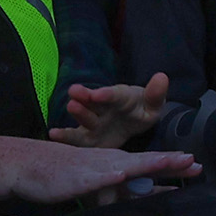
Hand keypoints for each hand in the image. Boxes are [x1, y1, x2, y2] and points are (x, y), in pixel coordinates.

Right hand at [0, 142, 199, 204]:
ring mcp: (97, 168)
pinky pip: (98, 177)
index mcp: (116, 165)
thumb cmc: (60, 175)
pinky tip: (122, 174)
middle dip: (172, 163)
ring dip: (153, 163)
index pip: (150, 166)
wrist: (27, 165)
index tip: (198, 167)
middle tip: (197, 163)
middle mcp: (112, 163)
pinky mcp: (81, 177)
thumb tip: (131, 204)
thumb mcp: (93, 186)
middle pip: (148, 163)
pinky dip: (111, 175)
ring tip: (176, 161)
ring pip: (130, 165)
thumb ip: (113, 193)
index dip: (173, 167)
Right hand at [52, 73, 168, 149]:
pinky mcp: (89, 138)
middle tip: (74, 92)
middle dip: (85, 97)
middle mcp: (103, 107)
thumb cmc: (142, 110)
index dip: (106, 94)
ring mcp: (94, 122)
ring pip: (84, 117)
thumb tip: (162, 77)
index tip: (98, 94)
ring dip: (78, 113)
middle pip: (93, 102)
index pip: (114, 95)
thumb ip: (155, 94)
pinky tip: (53, 135)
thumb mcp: (152, 104)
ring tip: (69, 107)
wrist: (134, 122)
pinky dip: (65, 137)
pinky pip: (77, 138)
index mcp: (120, 97)